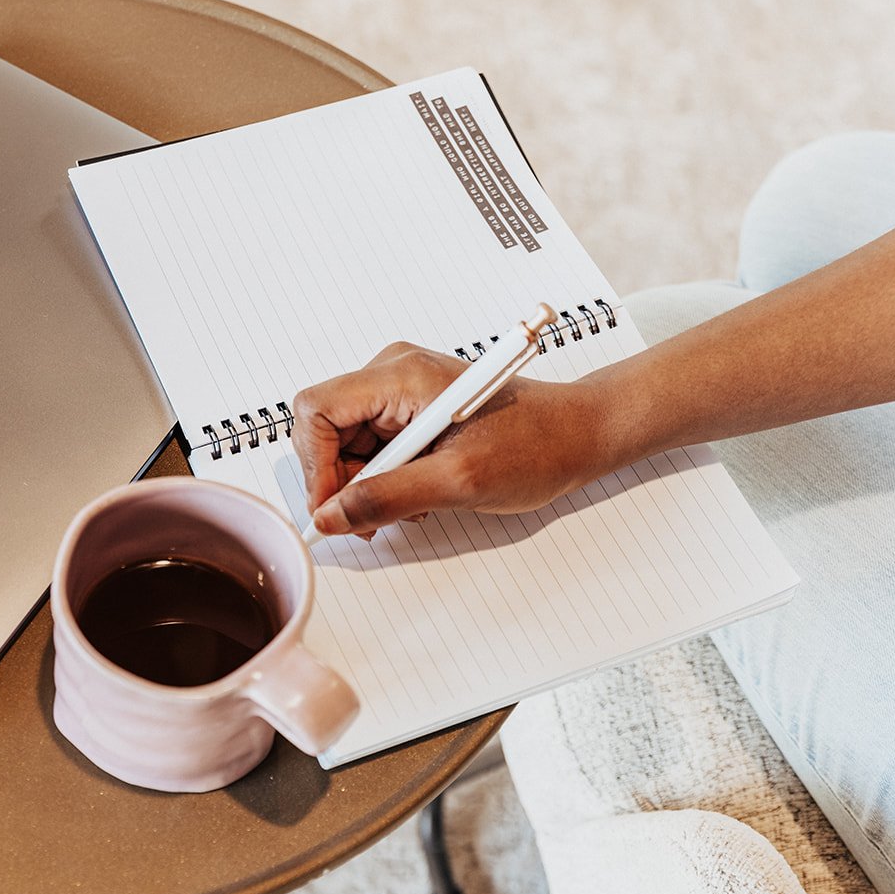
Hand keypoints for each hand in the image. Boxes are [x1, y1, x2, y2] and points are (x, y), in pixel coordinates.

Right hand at [292, 342, 617, 537]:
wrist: (578, 434)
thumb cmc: (535, 446)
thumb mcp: (458, 482)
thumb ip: (387, 498)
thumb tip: (332, 516)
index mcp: (400, 376)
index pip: (316, 410)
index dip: (315, 465)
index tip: (335, 509)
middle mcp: (393, 374)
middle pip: (326, 429)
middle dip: (341, 481)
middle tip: (372, 519)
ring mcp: (401, 390)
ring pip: (346, 443)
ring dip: (367, 484)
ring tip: (410, 506)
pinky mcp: (411, 409)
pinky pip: (372, 446)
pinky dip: (384, 478)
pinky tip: (418, 493)